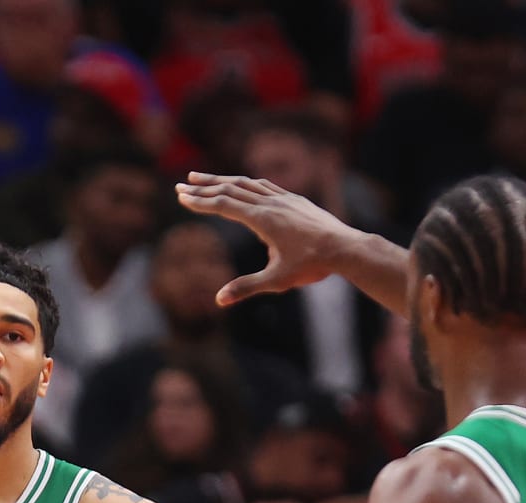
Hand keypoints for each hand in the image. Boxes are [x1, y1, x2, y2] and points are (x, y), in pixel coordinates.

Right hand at [175, 174, 351, 303]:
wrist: (345, 248)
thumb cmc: (312, 265)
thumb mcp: (276, 280)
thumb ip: (246, 287)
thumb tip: (219, 300)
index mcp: (262, 219)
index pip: (223, 205)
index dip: (200, 201)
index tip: (180, 197)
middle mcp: (270, 203)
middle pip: (230, 189)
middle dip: (203, 187)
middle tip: (181, 184)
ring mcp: (283, 198)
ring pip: (246, 183)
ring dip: (222, 180)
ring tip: (204, 178)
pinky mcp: (294, 200)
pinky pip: (264, 185)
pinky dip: (245, 182)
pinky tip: (242, 184)